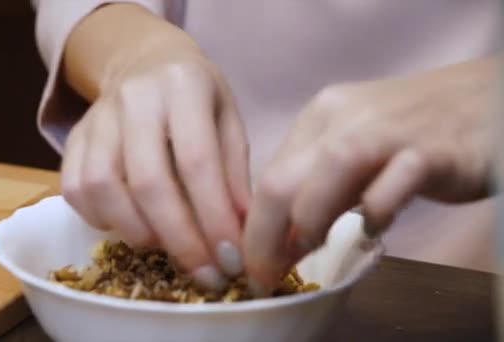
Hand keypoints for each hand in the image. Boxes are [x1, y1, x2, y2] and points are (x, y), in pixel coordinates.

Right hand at [61, 28, 250, 288]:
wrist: (145, 61)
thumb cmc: (198, 97)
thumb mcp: (229, 122)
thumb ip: (234, 175)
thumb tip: (240, 238)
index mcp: (184, 86)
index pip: (197, 161)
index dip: (214, 218)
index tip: (231, 259)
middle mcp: (134, 97)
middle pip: (148, 181)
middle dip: (179, 239)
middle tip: (205, 273)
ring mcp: (96, 117)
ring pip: (102, 188)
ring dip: (138, 232)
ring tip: (168, 248)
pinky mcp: (72, 138)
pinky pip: (74, 189)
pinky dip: (102, 220)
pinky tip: (132, 226)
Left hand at [243, 57, 497, 288]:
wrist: (482, 101)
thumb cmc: (408, 132)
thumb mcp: (350, 148)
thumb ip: (317, 187)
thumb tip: (281, 239)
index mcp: (319, 117)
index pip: (267, 176)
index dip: (253, 227)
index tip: (255, 262)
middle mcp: (345, 117)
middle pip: (281, 178)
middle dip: (263, 236)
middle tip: (266, 273)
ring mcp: (389, 131)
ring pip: (330, 169)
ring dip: (310, 221)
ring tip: (311, 248)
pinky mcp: (432, 151)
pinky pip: (395, 184)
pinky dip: (377, 213)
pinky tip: (375, 227)